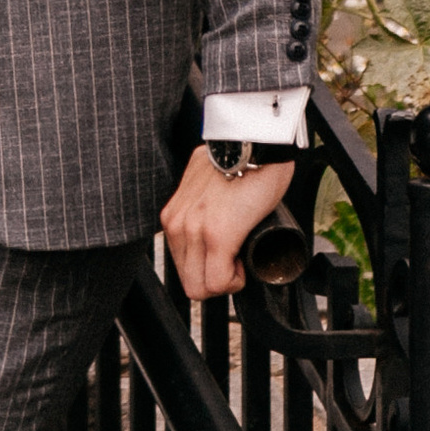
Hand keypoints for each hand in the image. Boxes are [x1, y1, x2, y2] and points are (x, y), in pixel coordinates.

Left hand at [161, 147, 294, 304]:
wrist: (256, 143)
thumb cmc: (240, 163)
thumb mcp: (208, 189)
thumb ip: (201, 207)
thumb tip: (215, 219)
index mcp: (174, 217)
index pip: (182, 267)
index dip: (208, 269)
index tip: (226, 256)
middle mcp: (177, 225)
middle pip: (190, 283)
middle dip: (216, 280)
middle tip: (236, 261)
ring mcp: (194, 231)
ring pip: (203, 287)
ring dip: (226, 279)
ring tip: (240, 255)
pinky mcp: (217, 235)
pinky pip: (220, 282)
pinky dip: (235, 280)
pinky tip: (243, 261)